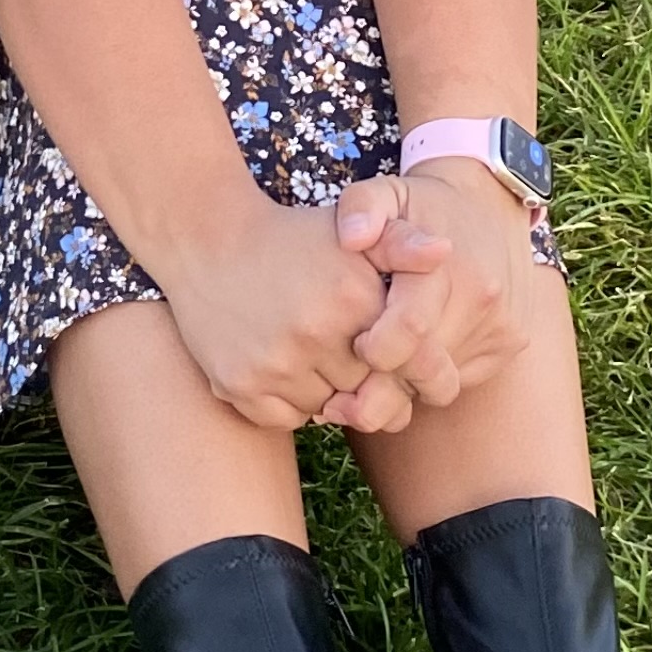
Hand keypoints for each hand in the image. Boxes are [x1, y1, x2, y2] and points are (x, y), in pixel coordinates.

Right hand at [157, 191, 431, 433]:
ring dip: (327, 391)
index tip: (378, 343)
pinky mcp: (240, 386)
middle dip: (363, 376)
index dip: (395, 358)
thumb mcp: (348, 230)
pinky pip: (287, 420)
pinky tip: (282, 365)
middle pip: (366, 388)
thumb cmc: (290, 237)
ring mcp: (274, 365)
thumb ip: (403, 244)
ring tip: (309, 351)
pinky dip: (291, 403)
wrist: (206, 239)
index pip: (401, 362)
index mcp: (352, 299)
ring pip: (327, 408)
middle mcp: (315, 335)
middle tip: (342, 346)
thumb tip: (444, 254)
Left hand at [324, 163, 538, 422]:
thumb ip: (360, 208)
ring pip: (443, 382)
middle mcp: (481, 299)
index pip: (409, 331)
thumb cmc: (421, 204)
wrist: (490, 200)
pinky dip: (435, 376)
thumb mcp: (384, 191)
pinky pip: (463, 378)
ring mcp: (502, 324)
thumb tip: (352, 238)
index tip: (354, 348)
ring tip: (381, 368)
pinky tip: (416, 354)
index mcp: (445, 266)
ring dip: (408, 385)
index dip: (374, 352)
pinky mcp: (512, 341)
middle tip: (348, 389)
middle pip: (424, 370)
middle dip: (381, 387)